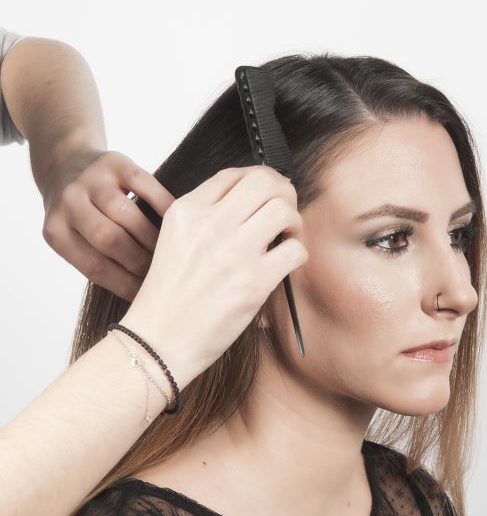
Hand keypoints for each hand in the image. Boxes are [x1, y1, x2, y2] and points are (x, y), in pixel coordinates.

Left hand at [40, 149, 175, 301]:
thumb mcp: (76, 237)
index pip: (95, 267)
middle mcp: (68, 203)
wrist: (66, 163)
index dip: (125, 285)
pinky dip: (165, 206)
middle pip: (109, 240)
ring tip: (172, 253)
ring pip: (127, 214)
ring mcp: (91, 180)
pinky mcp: (115, 162)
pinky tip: (178, 222)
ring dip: (154, 238)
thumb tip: (140, 296)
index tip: (148, 298)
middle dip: (141, 263)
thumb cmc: (79, 214)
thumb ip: (100, 258)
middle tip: (164, 276)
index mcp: (56, 232)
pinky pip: (146, 186)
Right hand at [119, 165, 308, 388]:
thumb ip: (206, 218)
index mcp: (186, 210)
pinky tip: (286, 263)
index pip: (235, 175)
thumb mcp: (174, 240)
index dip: (259, 181)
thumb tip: (251, 204)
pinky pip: (295, 250)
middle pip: (265, 181)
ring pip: (283, 209)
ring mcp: (232, 252)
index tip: (266, 197)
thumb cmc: (168, 296)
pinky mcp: (253, 282)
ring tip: (286, 238)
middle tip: (284, 214)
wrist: (158, 340)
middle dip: (284, 193)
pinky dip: (298, 254)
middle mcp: (210, 224)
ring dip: (294, 222)